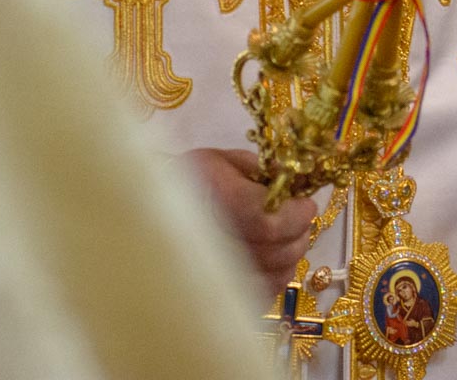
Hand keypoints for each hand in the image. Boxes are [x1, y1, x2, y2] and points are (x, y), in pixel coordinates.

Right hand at [181, 147, 318, 293]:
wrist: (152, 211)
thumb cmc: (193, 179)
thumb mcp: (226, 161)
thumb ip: (265, 172)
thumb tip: (298, 185)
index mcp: (213, 200)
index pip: (266, 222)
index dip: (295, 216)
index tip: (305, 205)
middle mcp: (208, 242)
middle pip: (274, 252)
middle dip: (298, 234)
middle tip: (300, 220)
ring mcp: (209, 276)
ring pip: (274, 276)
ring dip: (291, 255)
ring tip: (286, 238)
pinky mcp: (215, 296)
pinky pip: (263, 294)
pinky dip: (277, 276)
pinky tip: (270, 258)